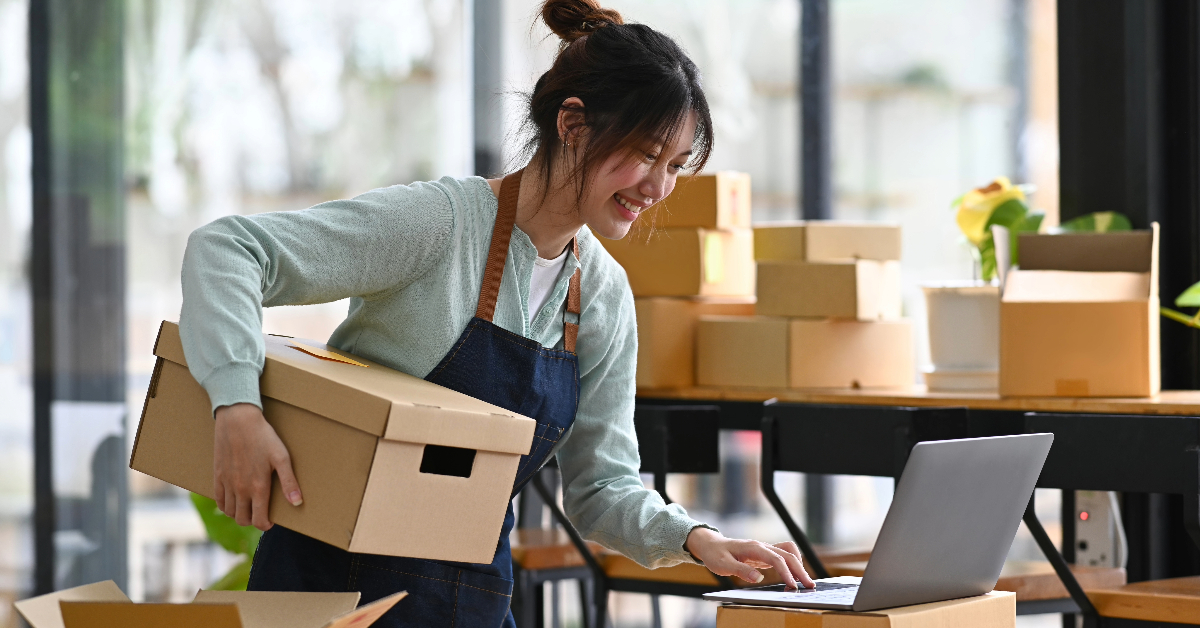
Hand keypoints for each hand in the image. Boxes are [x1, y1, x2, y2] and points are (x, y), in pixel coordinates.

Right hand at [213, 403, 301, 530]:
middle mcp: (240, 489)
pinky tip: (234, 500)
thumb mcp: (282, 457)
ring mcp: (227, 483)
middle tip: (261, 513)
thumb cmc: (263, 437)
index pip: (259, 520)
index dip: (266, 525)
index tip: (271, 521)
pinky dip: (226, 505)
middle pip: (243, 520)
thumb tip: (297, 503)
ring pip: (230, 512)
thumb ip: (289, 482)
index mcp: (257, 487)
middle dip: (253, 521)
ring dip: (239, 514)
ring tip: (249, 507)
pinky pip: (219, 500)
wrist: (238, 420)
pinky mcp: (217, 475)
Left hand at [685, 527, 814, 589]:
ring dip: (799, 565)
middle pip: (788, 554)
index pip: (776, 558)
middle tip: (809, 586)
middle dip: (800, 569)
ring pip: (789, 552)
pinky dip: (792, 564)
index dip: (786, 572)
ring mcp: (764, 549)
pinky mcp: (765, 554)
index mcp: (754, 548)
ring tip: (804, 581)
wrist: (711, 545)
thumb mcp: (723, 565)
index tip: (793, 586)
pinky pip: (784, 556)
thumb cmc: (716, 555)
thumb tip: (758, 578)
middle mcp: (762, 546)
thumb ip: (741, 571)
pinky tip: (794, 576)